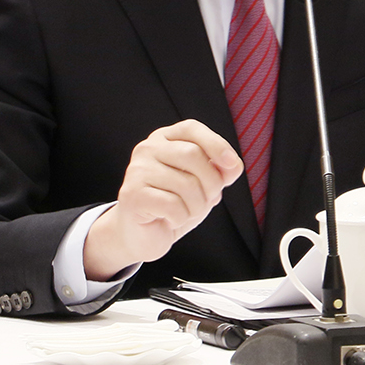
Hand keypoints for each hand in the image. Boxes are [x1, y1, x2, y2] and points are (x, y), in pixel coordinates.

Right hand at [82, 119, 243, 280]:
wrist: (143, 236)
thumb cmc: (174, 205)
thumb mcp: (203, 185)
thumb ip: (220, 171)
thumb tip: (233, 165)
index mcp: (164, 139)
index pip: (191, 128)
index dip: (216, 143)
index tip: (232, 165)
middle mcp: (147, 149)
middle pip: (193, 154)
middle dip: (211, 183)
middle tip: (206, 200)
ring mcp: (137, 170)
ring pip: (186, 184)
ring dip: (197, 207)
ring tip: (185, 213)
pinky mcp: (132, 195)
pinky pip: (173, 205)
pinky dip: (180, 218)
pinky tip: (169, 220)